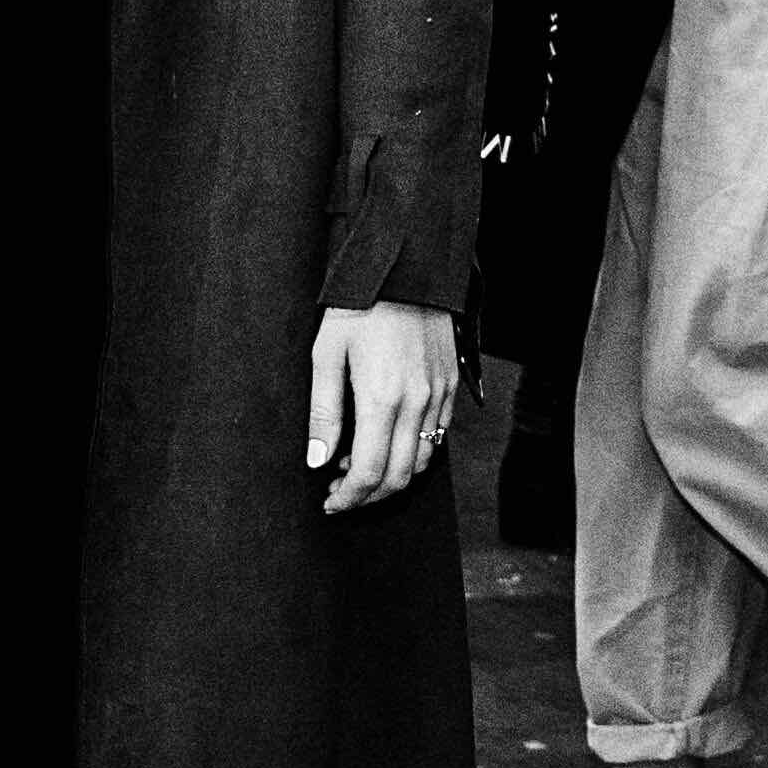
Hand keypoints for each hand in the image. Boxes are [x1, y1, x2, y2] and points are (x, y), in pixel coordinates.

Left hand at [305, 301, 459, 512]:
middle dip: (368, 496)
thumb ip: (323, 412)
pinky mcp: (450, 383)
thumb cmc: (359, 305)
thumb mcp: (326, 354)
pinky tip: (387, 438)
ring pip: (422, 460)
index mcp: (382, 399)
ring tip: (359, 464)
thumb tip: (317, 460)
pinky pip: (438, 434)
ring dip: (391, 475)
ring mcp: (439, 394)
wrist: (404, 266)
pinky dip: (413, 450)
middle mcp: (417, 402)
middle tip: (340, 492)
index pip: (369, 472)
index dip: (348, 497)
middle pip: (398, 476)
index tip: (330, 501)